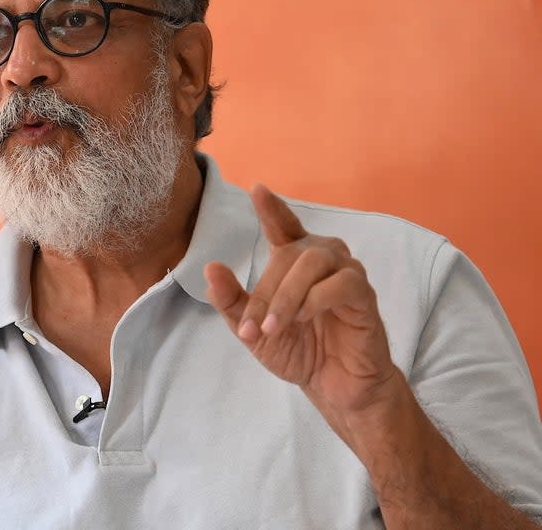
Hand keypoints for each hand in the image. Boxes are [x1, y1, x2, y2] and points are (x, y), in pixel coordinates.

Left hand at [204, 185, 397, 421]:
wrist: (332, 387)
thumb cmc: (297, 350)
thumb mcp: (253, 329)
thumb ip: (231, 301)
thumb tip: (211, 268)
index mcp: (294, 261)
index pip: (283, 225)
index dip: (272, 208)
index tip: (257, 190)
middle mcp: (322, 258)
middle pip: (290, 254)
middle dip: (266, 293)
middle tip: (253, 328)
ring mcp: (346, 273)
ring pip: (314, 262)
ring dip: (287, 296)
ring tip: (274, 328)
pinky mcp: (365, 295)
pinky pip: (343, 282)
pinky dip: (317, 298)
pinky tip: (304, 318)